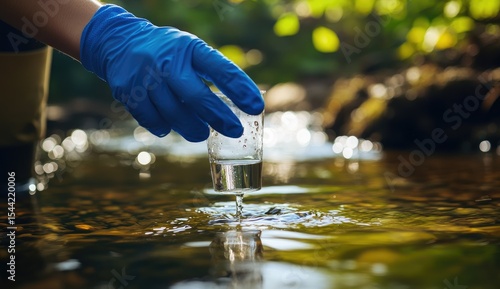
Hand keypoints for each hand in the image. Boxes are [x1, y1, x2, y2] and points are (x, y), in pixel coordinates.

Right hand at [80, 5, 263, 141]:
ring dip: (191, 128)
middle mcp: (167, 61)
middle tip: (234, 131)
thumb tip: (242, 103)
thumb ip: (212, 72)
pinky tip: (169, 126)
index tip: (256, 107)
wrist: (120, 42)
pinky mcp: (128, 91)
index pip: (220, 68)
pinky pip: (152, 120)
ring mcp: (145, 76)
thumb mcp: (191, 51)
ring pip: (174, 114)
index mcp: (189, 48)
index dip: (239, 89)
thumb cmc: (168, 53)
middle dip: (219, 117)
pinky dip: (163, 127)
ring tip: (200, 132)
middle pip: (197, 97)